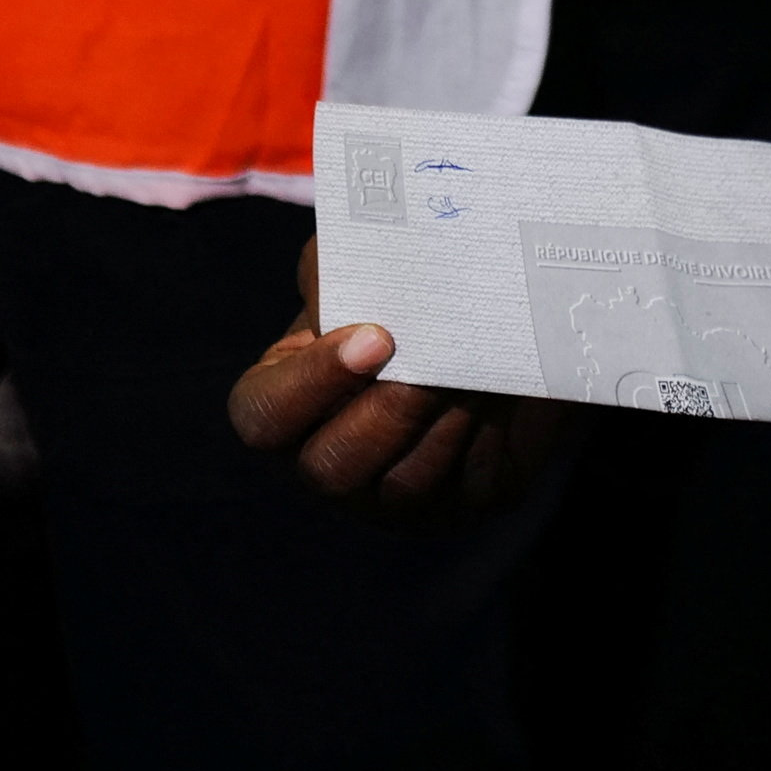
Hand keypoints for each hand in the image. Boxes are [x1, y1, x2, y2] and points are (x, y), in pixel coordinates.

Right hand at [223, 236, 572, 522]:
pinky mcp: (456, 505)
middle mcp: (325, 462)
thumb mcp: (360, 264)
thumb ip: (337, 270)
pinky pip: (467, 489)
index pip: (263, 415)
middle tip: (432, 371)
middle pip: (330, 467)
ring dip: (445, 424)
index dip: (313, 381)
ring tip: (480, 370)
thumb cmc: (403, 292)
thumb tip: (349, 298)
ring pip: (404, 486)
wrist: (487, 321)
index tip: (376, 337)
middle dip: (386, 415)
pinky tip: (507, 394)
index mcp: (284, 402)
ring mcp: (389, 498)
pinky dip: (490, 438)